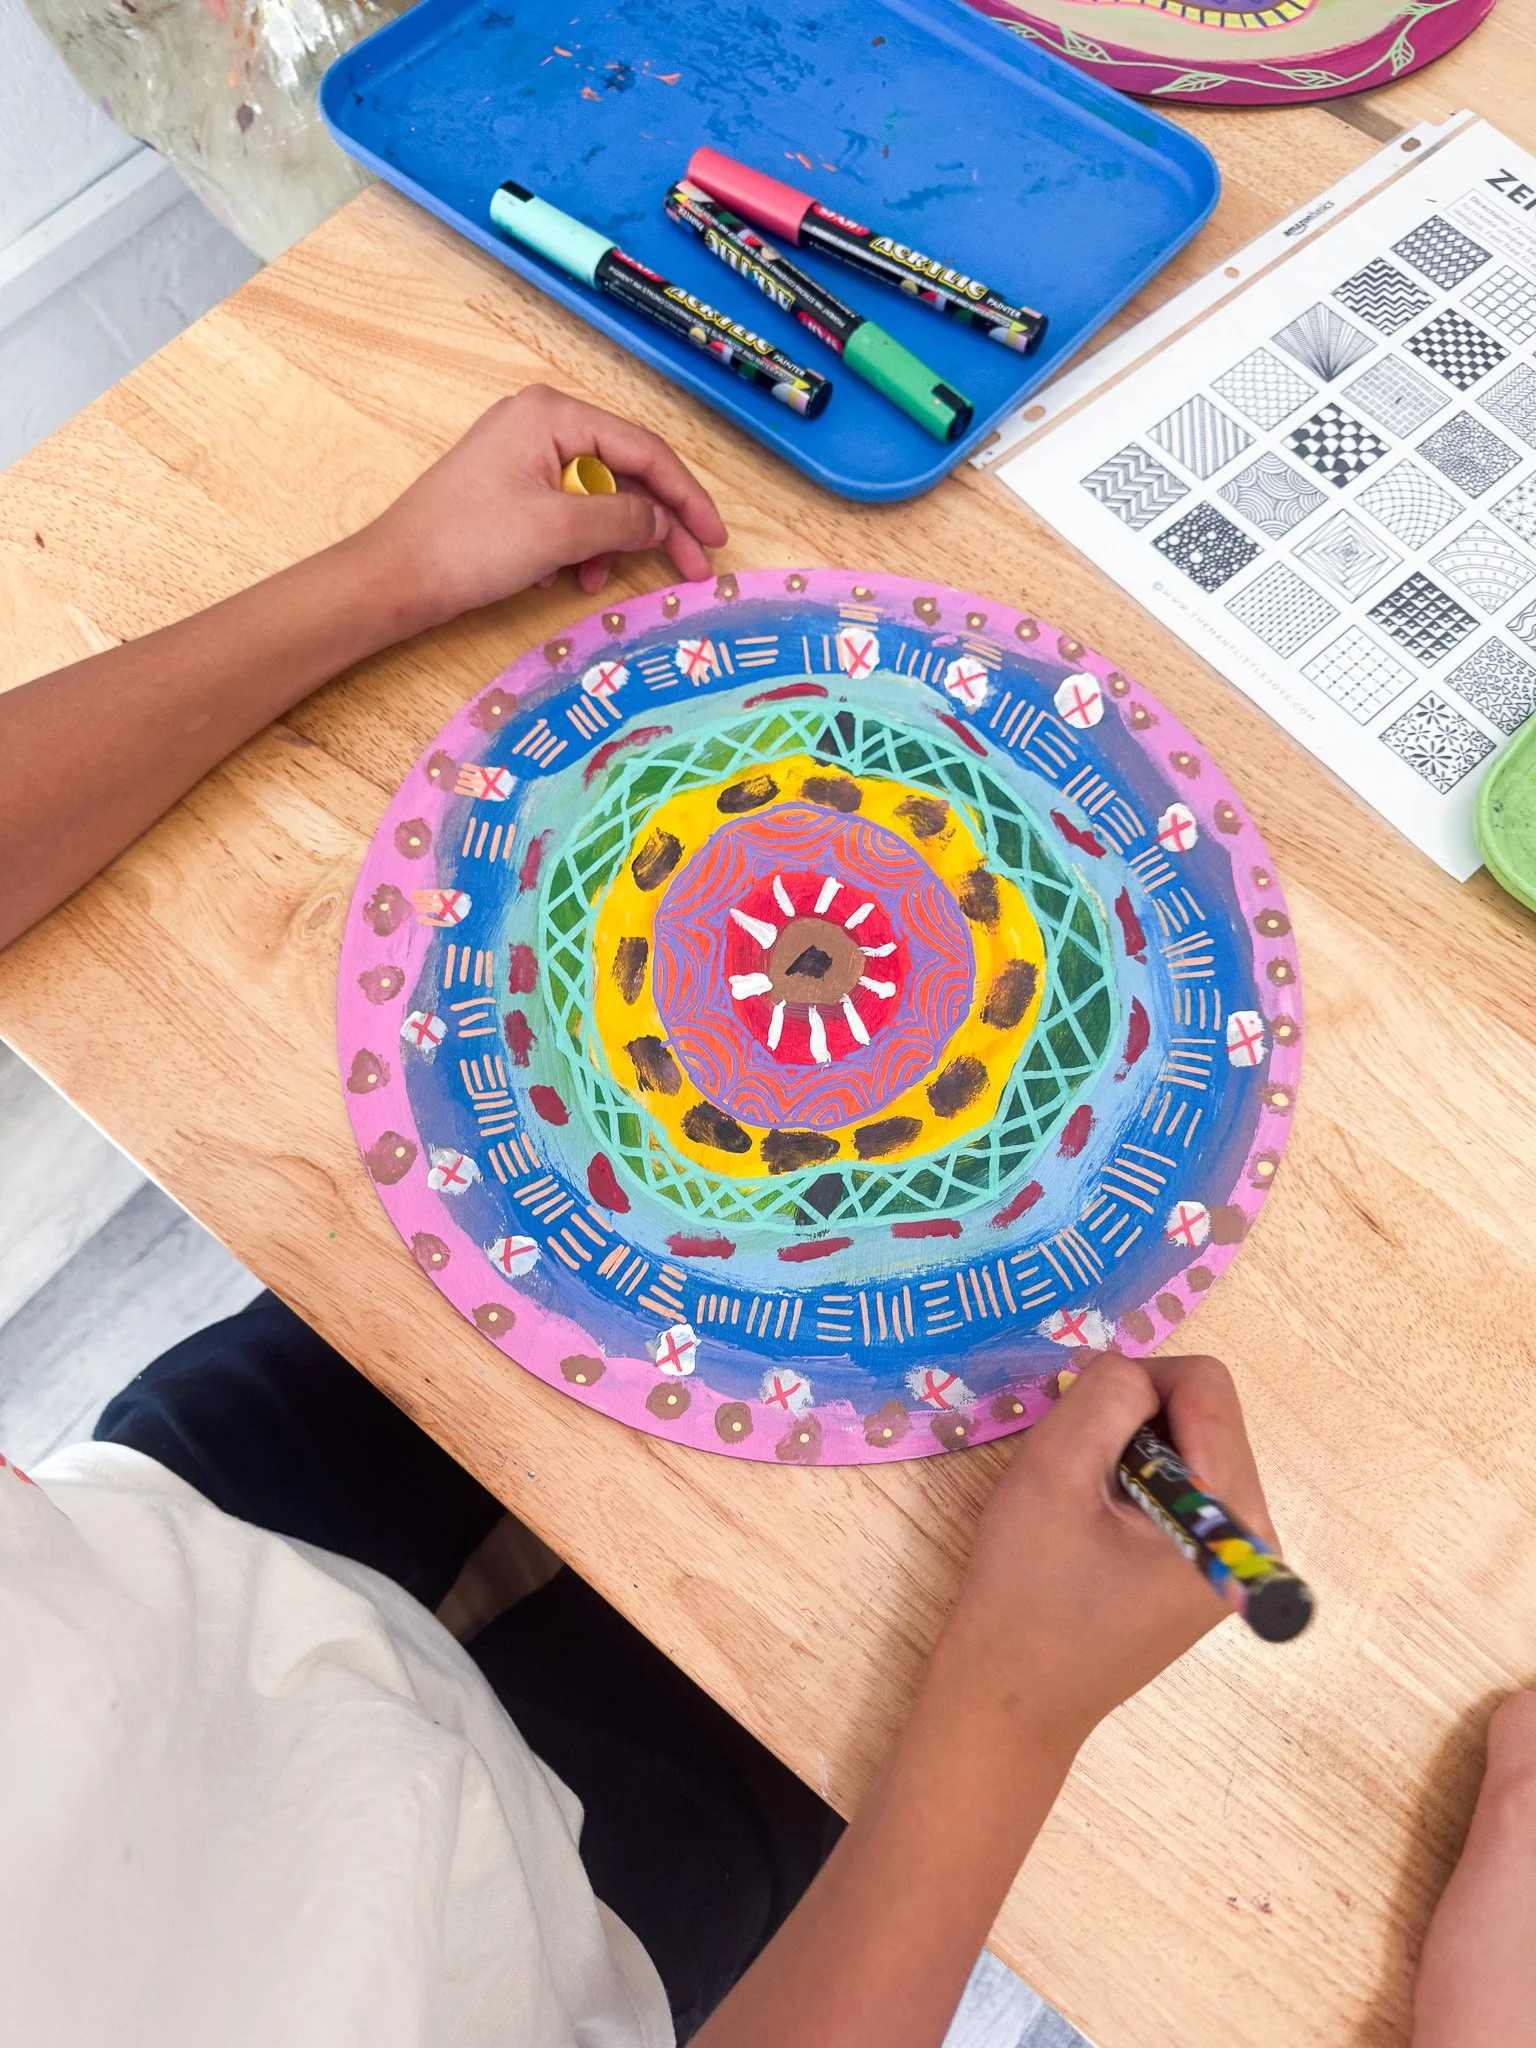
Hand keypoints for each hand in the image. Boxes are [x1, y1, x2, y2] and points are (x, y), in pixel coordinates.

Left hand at [360, 385, 727, 629]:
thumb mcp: (561, 531)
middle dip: (655, 524)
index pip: (644, 449)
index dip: (687, 496)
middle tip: (691, 567)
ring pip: (597, 496)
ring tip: (599, 582)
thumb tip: (662, 521)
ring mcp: (523, 453)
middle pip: (624, 471)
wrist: (397, 576)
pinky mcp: (510, 486)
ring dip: (610, 542)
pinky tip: (566, 577)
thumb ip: (624, 520)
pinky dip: (577, 545)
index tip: (715, 538)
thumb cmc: (471, 545)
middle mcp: (541, 421)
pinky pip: (566, 510)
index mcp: (554, 414)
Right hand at [938, 1352, 1275, 1753]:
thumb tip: (1130, 1369)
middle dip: (1133, 1419)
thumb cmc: (1027, 1593)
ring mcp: (1233, 1555)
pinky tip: (1091, 1525)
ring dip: (1128, 1450)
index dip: (1135, 1381)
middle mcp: (1255, 1534)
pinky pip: (1181, 1485)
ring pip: (1189, 1445)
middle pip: (1205, 1414)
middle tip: (1073, 1467)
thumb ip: (1103, 1398)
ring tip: (1079, 1502)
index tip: (1080, 1423)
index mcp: (1234, 1517)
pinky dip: (1132, 1481)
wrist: (1011, 1700)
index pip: (1206, 1386)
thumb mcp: (1054, 1472)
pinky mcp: (1205, 1567)